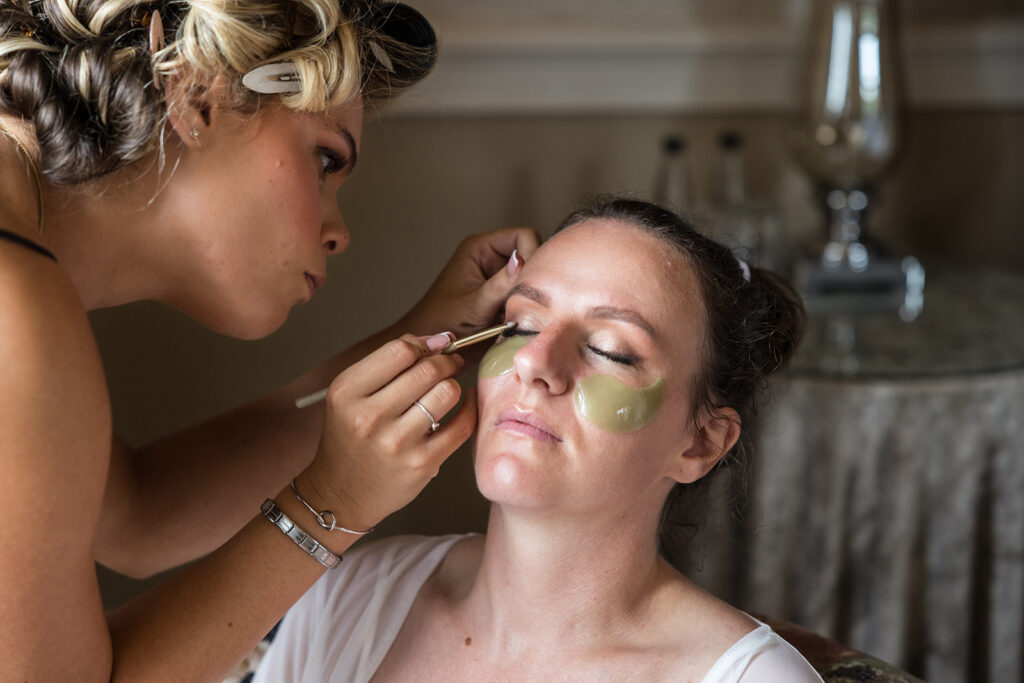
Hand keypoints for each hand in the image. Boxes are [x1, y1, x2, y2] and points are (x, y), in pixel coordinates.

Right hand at [300, 333, 474, 530]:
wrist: (341, 493)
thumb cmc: (351, 439)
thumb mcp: (351, 396)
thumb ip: (387, 364)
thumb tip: (435, 339)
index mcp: (347, 392)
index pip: (399, 350)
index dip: (425, 344)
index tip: (434, 347)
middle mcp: (368, 417)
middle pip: (427, 369)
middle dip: (445, 361)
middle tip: (450, 363)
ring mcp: (396, 443)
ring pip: (447, 392)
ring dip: (453, 385)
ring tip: (446, 389)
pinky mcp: (421, 464)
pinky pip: (461, 425)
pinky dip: (469, 409)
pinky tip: (464, 404)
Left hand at [399, 227, 540, 339]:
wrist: (435, 349)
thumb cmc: (442, 322)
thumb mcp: (475, 304)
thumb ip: (500, 283)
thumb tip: (522, 261)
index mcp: (481, 248)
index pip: (523, 236)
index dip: (532, 255)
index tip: (529, 281)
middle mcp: (492, 258)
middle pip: (531, 256)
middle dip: (531, 279)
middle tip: (523, 301)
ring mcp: (499, 278)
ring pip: (531, 278)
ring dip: (528, 296)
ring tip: (514, 314)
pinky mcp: (504, 296)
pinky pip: (526, 296)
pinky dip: (525, 307)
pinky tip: (514, 320)